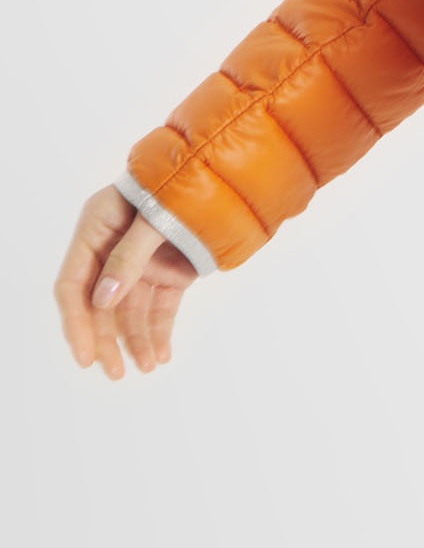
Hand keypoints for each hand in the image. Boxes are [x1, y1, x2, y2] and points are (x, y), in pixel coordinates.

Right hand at [55, 184, 199, 379]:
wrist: (226, 174)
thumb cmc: (183, 183)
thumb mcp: (153, 218)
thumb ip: (128, 258)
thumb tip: (103, 300)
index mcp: (97, 227)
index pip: (73, 284)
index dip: (77, 322)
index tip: (86, 356)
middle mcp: (113, 248)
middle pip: (101, 305)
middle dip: (108, 340)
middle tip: (115, 372)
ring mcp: (142, 262)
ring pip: (131, 311)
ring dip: (136, 340)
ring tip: (148, 366)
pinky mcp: (168, 271)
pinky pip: (159, 306)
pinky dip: (159, 330)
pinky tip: (162, 353)